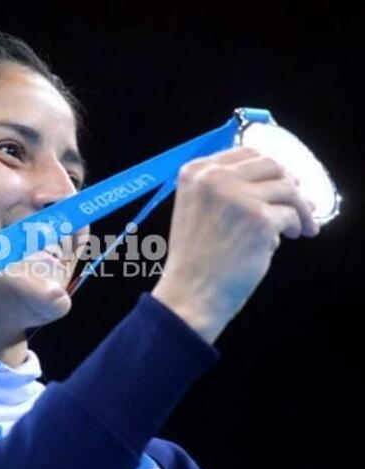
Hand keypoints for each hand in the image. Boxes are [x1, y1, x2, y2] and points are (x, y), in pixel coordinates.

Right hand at [151, 146, 318, 343]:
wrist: (190, 292)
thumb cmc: (196, 259)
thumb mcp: (195, 209)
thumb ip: (222, 188)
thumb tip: (273, 178)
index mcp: (196, 172)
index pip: (245, 153)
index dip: (268, 167)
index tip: (282, 180)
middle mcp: (214, 178)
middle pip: (271, 165)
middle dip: (290, 184)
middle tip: (298, 202)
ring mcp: (238, 197)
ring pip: (287, 188)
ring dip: (299, 207)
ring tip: (299, 225)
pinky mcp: (259, 219)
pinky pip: (291, 215)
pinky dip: (295, 226)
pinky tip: (289, 237)